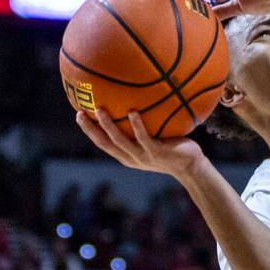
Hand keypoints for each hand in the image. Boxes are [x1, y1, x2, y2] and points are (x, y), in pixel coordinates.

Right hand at [76, 109, 205, 180]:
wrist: (190, 166)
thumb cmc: (172, 150)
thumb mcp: (153, 140)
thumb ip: (143, 128)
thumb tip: (136, 103)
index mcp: (127, 155)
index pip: (103, 143)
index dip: (89, 131)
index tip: (79, 115)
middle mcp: (131, 158)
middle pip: (104, 143)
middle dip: (90, 129)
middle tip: (80, 113)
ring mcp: (143, 156)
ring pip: (120, 141)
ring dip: (108, 125)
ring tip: (99, 109)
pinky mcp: (156, 152)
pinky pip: (144, 138)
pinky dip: (137, 125)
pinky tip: (132, 112)